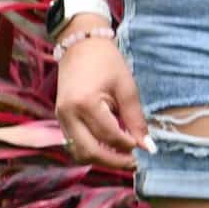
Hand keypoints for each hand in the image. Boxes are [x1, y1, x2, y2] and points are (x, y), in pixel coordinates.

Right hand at [55, 28, 145, 172]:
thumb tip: (148, 147)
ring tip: (120, 156)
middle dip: (113, 161)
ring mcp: (60, 118)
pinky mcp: (60, 119)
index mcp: (86, 103)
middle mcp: (68, 114)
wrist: (80, 45)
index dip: (129, 145)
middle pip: (90, 152)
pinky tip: (107, 148)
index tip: (143, 147)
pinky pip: (73, 144)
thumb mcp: (126, 88)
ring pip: (78, 153)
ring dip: (100, 160)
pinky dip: (90, 150)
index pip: (110, 136)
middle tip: (133, 162)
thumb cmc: (106, 62)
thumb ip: (136, 120)